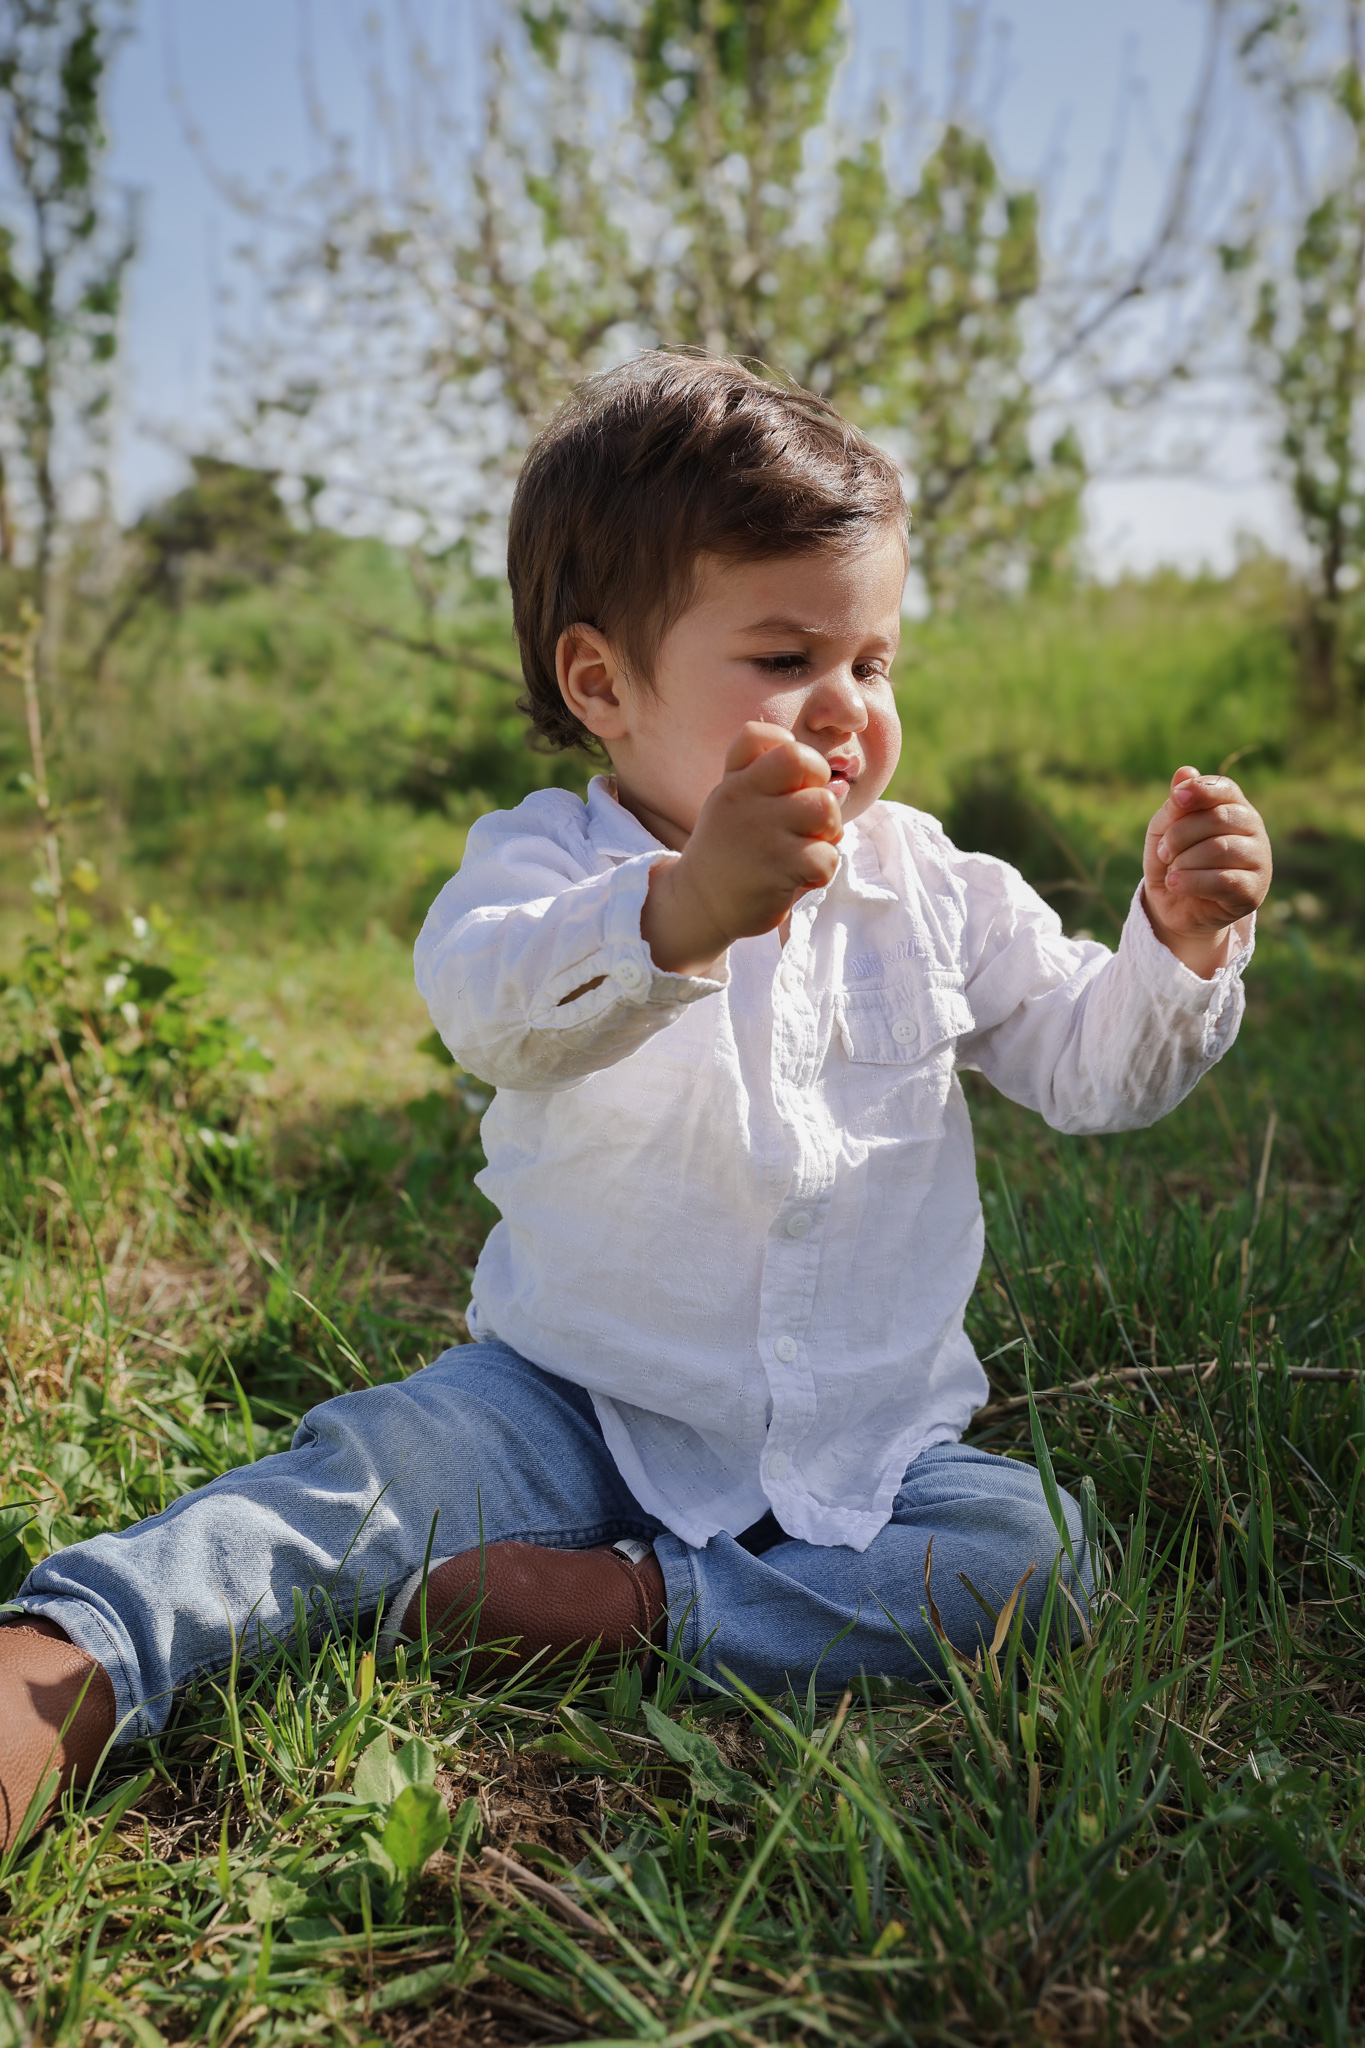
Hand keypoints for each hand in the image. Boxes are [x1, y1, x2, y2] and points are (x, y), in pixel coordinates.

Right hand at [641, 723, 841, 973]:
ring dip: (828, 833)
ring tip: (807, 850)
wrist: (699, 904)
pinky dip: (822, 872)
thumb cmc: (729, 852)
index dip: (788, 749)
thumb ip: (769, 782)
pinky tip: (800, 879)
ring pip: (825, 807)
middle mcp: (744, 799)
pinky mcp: (777, 866)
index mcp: (736, 782)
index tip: (788, 782)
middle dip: (819, 787)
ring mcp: (761, 832)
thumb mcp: (733, 805)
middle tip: (808, 819)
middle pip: (802, 760)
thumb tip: (836, 785)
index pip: (757, 735)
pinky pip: (827, 855)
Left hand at [1142, 766, 1271, 976]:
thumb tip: (1185, 771)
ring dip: (1183, 861)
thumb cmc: (1172, 861)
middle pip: (1218, 818)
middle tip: (1163, 852)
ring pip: (1219, 849)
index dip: (1201, 790)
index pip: (1224, 789)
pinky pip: (1222, 880)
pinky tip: (1175, 884)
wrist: (1174, 908)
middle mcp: (1253, 830)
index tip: (1177, 798)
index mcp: (1234, 808)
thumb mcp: (1163, 830)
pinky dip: (1190, 881)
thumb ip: (1175, 805)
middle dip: (1179, 834)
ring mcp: (1259, 861)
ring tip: (1172, 872)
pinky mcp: (1253, 891)